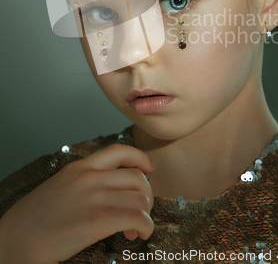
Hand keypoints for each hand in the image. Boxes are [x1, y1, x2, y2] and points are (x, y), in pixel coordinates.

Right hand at [0, 143, 154, 263]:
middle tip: (139, 212)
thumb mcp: (60, 186)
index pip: (119, 151)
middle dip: (145, 196)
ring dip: (145, 215)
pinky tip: (136, 236)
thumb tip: (110, 190)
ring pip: (141, 198)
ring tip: (134, 230)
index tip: (149, 168)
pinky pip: (137, 218)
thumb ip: (84, 182)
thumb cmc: (34, 219)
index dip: (140, 158)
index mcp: (80, 167)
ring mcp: (95, 198)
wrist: (15, 240)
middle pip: (137, 177)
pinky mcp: (97, 221)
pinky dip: (145, 227)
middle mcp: (90, 178)